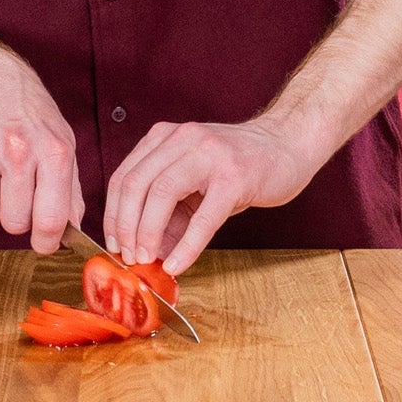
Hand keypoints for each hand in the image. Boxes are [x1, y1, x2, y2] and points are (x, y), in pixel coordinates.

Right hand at [0, 50, 82, 253]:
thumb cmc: (31, 115)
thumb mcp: (63, 143)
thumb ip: (71, 190)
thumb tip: (73, 231)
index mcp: (53, 150)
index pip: (51, 219)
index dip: (48, 242)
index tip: (45, 244)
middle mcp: (17, 150)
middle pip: (14, 224)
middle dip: (18, 219)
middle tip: (20, 198)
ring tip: (0, 177)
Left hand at [103, 117, 323, 275]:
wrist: (288, 144)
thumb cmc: (240, 166)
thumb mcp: (196, 181)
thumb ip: (171, 209)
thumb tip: (145, 249)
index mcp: (166, 137)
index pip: (124, 176)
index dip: (113, 214)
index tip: (114, 243)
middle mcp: (182, 139)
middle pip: (135, 184)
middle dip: (125, 226)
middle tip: (128, 256)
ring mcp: (208, 155)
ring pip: (161, 194)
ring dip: (148, 233)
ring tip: (147, 259)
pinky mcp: (234, 177)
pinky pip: (203, 218)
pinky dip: (186, 246)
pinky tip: (177, 264)